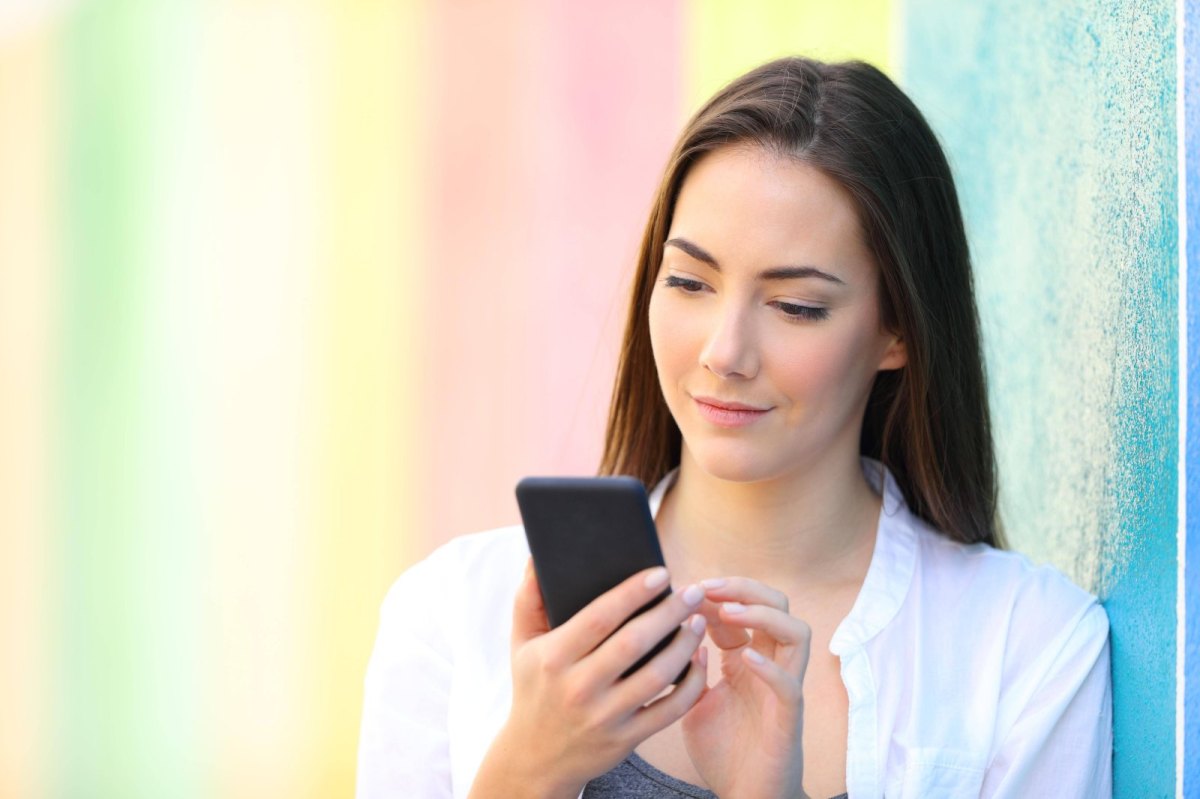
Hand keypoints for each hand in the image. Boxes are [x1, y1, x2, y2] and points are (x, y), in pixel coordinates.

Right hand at [471, 559, 709, 798]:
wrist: (535, 759)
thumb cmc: (534, 689)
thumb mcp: (522, 645)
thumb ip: (530, 598)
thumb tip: (539, 556)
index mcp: (554, 657)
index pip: (599, 617)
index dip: (633, 592)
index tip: (661, 572)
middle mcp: (578, 687)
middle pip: (634, 642)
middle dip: (670, 612)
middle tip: (693, 591)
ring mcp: (604, 716)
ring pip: (658, 675)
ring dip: (685, 645)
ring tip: (698, 620)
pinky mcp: (626, 739)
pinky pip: (669, 710)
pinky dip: (691, 684)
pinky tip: (699, 659)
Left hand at [681, 577, 811, 798]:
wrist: (743, 797)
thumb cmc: (723, 751)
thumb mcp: (693, 700)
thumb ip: (687, 670)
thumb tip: (666, 634)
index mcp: (747, 659)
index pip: (742, 608)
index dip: (716, 593)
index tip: (685, 588)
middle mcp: (770, 666)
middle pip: (778, 605)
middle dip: (744, 588)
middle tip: (708, 587)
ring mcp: (782, 689)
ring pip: (797, 633)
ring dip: (762, 615)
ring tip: (728, 612)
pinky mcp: (787, 720)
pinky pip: (790, 686)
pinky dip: (771, 668)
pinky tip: (744, 657)